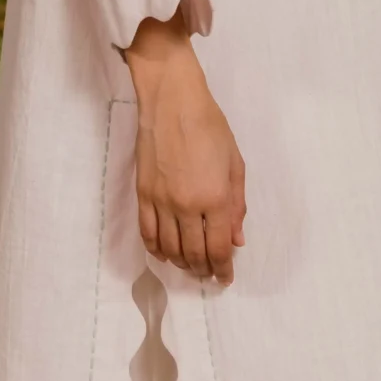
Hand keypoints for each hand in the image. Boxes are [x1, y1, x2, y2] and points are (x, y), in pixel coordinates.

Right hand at [123, 16, 246, 284]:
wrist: (172, 102)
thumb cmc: (210, 127)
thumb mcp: (235, 164)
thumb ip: (237, 205)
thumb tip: (237, 239)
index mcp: (215, 198)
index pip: (219, 247)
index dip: (223, 269)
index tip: (226, 279)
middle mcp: (187, 206)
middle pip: (194, 254)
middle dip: (204, 270)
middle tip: (209, 275)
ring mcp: (161, 202)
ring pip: (169, 249)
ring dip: (181, 263)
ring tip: (190, 266)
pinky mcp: (143, 195)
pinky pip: (147, 233)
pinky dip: (157, 250)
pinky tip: (165, 254)